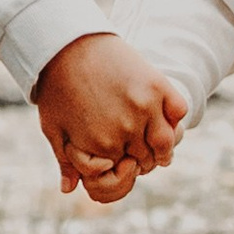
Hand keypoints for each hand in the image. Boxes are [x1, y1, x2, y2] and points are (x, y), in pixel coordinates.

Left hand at [34, 35, 187, 207]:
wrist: (66, 43)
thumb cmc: (56, 87)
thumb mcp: (54, 127)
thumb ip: (66, 161)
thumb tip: (70, 189)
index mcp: (101, 145)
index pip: (124, 172)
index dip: (121, 168)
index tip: (119, 161)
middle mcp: (127, 129)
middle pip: (147, 158)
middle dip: (143, 159)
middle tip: (140, 153)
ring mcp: (145, 106)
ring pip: (167, 141)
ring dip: (163, 147)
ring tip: (158, 145)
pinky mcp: (157, 84)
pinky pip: (179, 110)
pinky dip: (175, 117)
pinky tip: (165, 118)